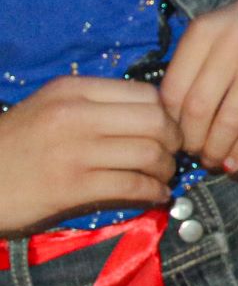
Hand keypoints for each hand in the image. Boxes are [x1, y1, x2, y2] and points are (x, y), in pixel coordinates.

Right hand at [0, 78, 180, 233]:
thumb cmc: (15, 145)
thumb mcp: (50, 108)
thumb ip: (96, 106)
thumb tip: (153, 115)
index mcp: (73, 90)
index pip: (146, 93)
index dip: (167, 113)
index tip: (168, 130)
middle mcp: (76, 115)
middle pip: (156, 121)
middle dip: (174, 140)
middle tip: (172, 154)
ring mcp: (74, 151)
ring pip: (149, 153)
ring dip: (165, 169)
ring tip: (162, 176)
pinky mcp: (71, 187)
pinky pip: (132, 185)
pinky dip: (152, 192)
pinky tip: (153, 195)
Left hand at [161, 0, 237, 172]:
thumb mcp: (217, 27)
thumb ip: (196, 62)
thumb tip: (176, 117)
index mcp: (204, 32)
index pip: (172, 90)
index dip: (168, 122)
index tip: (172, 136)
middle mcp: (230, 45)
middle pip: (198, 108)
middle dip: (191, 141)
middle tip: (192, 153)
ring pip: (229, 120)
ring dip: (217, 149)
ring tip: (213, 160)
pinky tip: (235, 163)